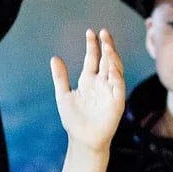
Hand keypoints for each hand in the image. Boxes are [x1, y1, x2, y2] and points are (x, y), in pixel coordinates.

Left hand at [52, 29, 124, 151]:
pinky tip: (111, 66)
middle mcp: (101, 82)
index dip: (92, 45)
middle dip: (106, 46)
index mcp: (89, 80)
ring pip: (115, 69)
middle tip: (103, 32)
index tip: (90, 32)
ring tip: (107, 45)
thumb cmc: (73, 119)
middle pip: (106, 59)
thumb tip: (54, 57)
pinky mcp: (117, 101)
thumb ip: (60, 76)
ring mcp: (110, 90)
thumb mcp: (63, 94)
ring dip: (112, 57)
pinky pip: (118, 85)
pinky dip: (116, 76)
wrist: (82, 139)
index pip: (93, 58)